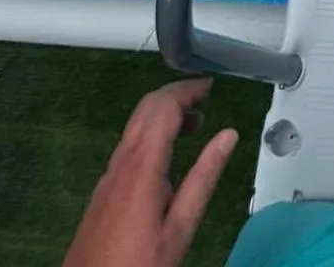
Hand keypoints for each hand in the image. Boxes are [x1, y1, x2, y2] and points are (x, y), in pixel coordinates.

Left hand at [62, 77, 239, 266]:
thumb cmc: (140, 263)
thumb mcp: (181, 227)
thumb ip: (204, 178)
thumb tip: (228, 135)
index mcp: (142, 166)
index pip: (163, 107)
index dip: (187, 89)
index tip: (210, 85)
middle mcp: (121, 162)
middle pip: (145, 109)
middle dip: (175, 94)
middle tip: (205, 96)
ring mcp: (109, 175)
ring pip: (135, 126)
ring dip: (163, 114)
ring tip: (194, 124)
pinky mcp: (104, 189)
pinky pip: (128, 145)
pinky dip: (151, 134)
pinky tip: (167, 156)